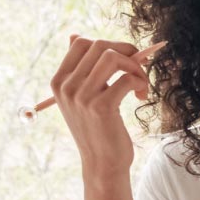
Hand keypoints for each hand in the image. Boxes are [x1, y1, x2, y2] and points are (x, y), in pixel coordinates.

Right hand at [50, 35, 163, 178]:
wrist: (102, 164)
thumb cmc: (97, 128)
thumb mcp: (81, 97)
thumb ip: (79, 69)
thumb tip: (74, 35)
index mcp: (59, 81)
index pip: (81, 42)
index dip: (110, 45)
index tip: (125, 60)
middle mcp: (67, 87)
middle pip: (99, 45)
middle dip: (126, 52)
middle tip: (138, 70)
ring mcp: (82, 96)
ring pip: (112, 56)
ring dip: (134, 66)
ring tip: (140, 84)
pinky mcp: (101, 107)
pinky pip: (126, 78)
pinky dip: (140, 82)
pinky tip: (140, 96)